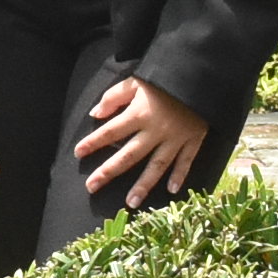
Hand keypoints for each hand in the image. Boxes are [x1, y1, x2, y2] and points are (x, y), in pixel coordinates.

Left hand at [75, 73, 212, 208]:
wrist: (198, 74)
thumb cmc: (162, 78)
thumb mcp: (135, 81)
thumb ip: (114, 97)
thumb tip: (95, 115)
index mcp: (139, 113)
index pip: (111, 131)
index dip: (93, 142)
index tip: (78, 153)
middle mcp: (155, 130)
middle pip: (129, 154)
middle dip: (109, 171)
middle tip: (91, 187)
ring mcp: (175, 138)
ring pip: (157, 165)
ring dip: (143, 185)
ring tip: (130, 202)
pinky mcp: (193, 140)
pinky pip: (186, 161)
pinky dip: (180, 176)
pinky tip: (171, 191)